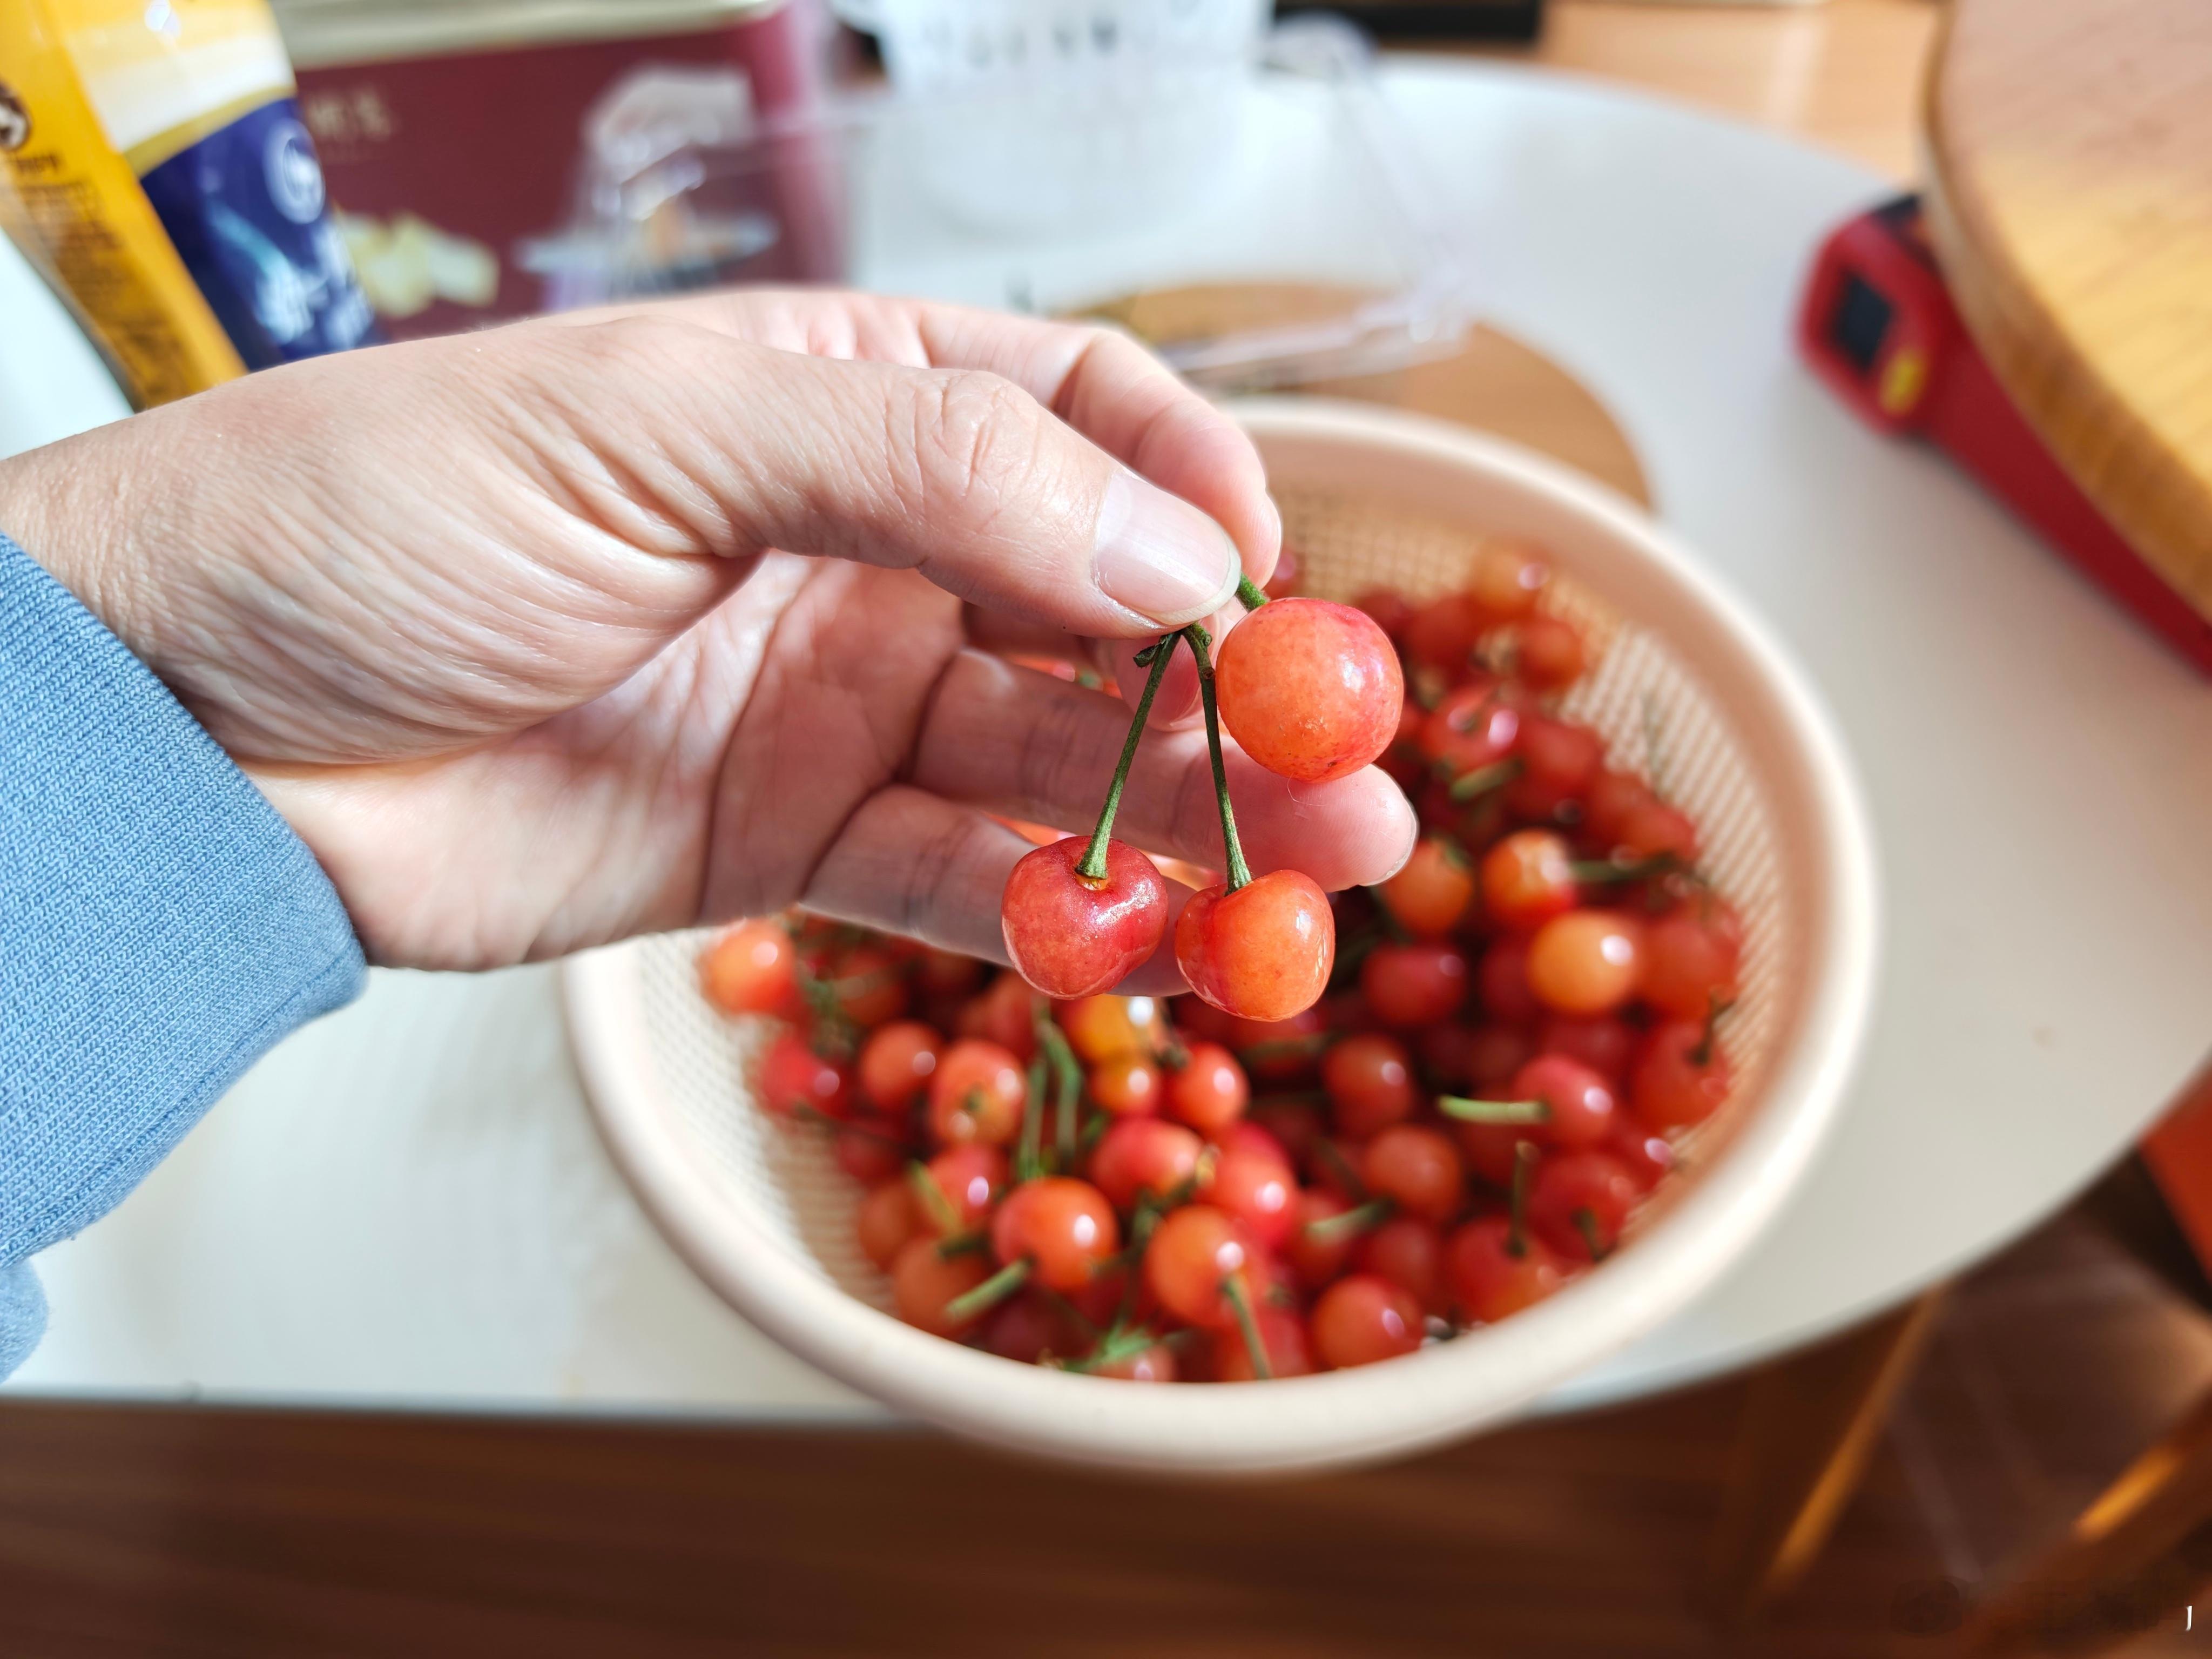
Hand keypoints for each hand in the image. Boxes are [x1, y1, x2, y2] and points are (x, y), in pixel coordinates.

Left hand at [0, 290, 1414, 982]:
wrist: (186, 727)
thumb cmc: (377, 513)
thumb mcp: (658, 429)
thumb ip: (925, 466)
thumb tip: (1167, 540)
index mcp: (840, 397)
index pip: (1081, 416)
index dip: (1193, 491)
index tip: (1259, 586)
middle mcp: (863, 547)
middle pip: (1104, 610)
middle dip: (1239, 692)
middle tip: (1361, 778)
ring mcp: (836, 703)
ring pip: (1061, 760)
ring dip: (1195, 820)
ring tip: (1324, 875)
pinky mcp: (790, 846)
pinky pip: (964, 879)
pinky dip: (1060, 914)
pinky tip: (1153, 942)